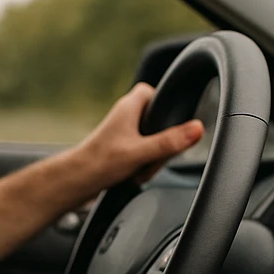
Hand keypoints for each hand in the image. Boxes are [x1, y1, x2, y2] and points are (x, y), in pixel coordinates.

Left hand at [73, 83, 204, 193]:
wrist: (75, 182)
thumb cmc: (100, 163)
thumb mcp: (142, 152)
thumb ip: (170, 141)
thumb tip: (197, 128)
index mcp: (129, 107)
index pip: (152, 90)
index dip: (164, 104)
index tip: (171, 121)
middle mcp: (124, 116)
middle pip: (156, 120)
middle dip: (161, 143)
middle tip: (153, 157)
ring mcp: (121, 133)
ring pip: (151, 140)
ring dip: (151, 158)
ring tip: (141, 170)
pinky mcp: (119, 149)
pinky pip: (142, 153)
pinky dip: (142, 165)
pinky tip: (135, 175)